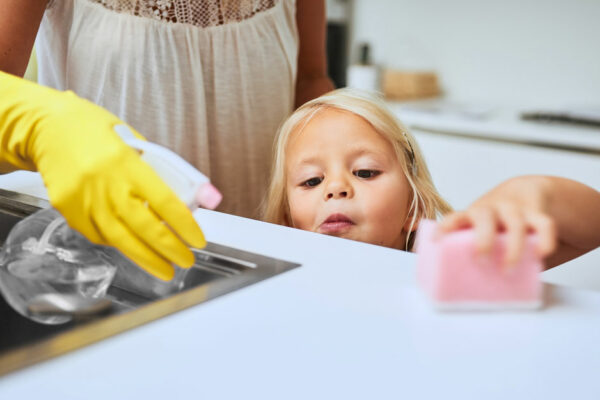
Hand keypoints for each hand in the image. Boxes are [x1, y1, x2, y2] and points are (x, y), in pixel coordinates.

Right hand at [0, 73, 204, 279]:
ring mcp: (84, 200)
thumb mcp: (135, 140)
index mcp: (126, 162)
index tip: (198, 240)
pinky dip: (119, 245)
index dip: (184, 225)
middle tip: (187, 261)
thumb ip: (166, 169)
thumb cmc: (94, 129)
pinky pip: (99, 236)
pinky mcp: (68, 210)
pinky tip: (134, 249)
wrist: (45, 127)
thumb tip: (204, 197)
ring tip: (166, 270)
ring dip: (147, 259)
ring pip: (121, 240)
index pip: (164, 201)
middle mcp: (105, 184)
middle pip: (144, 227)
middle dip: (170, 249)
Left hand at [437, 177, 557, 265]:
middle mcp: (492, 208)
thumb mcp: (482, 229)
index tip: (438, 240)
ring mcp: (516, 209)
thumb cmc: (498, 223)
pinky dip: (545, 240)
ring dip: (513, 248)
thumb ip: (474, 249)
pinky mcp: (538, 213)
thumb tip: (459, 284)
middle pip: (484, 217)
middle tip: (481, 262)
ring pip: (515, 223)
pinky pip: (545, 224)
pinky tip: (541, 255)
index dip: (445, 228)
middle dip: (483, 240)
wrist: (527, 191)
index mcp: (473, 215)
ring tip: (508, 270)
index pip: (455, 217)